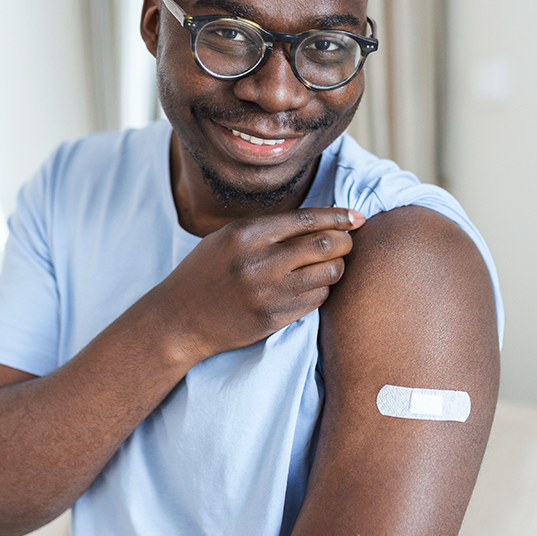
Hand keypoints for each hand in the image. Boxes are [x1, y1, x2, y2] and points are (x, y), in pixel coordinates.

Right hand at [148, 207, 364, 361]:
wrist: (179, 319)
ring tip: (328, 265)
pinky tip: (310, 286)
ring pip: (329, 273)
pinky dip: (322, 289)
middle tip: (347, 242)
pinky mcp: (274, 318)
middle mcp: (260, 261)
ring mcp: (268, 292)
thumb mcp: (228, 238)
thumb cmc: (205, 272)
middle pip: (326, 244)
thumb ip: (268, 228)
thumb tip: (319, 219)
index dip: (339, 216)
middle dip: (345, 241)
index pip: (308, 219)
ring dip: (337, 267)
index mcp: (247, 233)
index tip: (357, 217)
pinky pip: (318, 299)